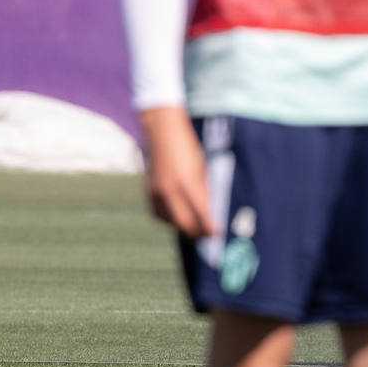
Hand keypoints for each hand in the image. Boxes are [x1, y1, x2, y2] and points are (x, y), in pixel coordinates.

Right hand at [138, 106, 217, 238]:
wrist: (162, 130)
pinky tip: (179, 215)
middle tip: (208, 235)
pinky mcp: (149, 191)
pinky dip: (170, 218)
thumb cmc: (187, 146)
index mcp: (187, 182)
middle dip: (197, 232)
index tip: (218, 234)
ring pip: (170, 221)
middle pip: (183, 223)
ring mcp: (156, 192)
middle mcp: (169, 191)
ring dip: (183, 226)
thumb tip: (209, 211)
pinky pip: (159, 214)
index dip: (210, 227)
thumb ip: (204, 190)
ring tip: (196, 226)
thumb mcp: (201, 167)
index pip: (201, 213)